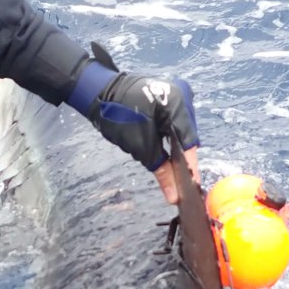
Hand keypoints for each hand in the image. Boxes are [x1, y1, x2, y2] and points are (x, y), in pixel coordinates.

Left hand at [67, 44, 199, 203]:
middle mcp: (184, 96)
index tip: (189, 190)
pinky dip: (170, 140)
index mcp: (179, 103)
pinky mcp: (167, 99)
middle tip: (179, 186)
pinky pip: (173, 124)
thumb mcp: (140, 146)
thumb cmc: (118, 116)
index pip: (190, 142)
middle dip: (182, 161)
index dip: (189, 168)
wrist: (98, 92)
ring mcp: (176, 95)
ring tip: (174, 176)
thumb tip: (174, 196)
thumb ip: (161, 170)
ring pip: (181, 131)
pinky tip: (168, 157)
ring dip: (176, 151)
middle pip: (187, 136)